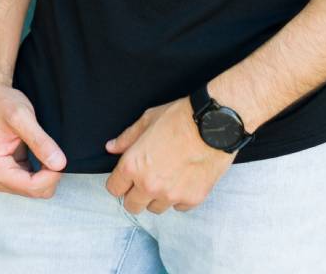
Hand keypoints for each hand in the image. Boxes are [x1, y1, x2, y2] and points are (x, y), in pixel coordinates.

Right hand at [0, 82, 66, 197]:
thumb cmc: (2, 103)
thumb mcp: (22, 117)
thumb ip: (40, 141)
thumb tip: (59, 164)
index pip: (33, 187)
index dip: (53, 174)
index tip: (60, 155)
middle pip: (36, 192)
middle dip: (50, 174)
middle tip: (53, 149)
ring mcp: (1, 178)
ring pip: (36, 189)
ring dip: (46, 173)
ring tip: (45, 148)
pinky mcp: (8, 174)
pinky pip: (33, 182)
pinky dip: (42, 171)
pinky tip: (41, 153)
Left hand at [103, 97, 233, 214]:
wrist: (214, 123)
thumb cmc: (179, 118)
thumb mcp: (147, 121)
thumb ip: (127, 138)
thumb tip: (111, 147)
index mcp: (133, 166)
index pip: (114, 189)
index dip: (119, 182)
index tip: (126, 178)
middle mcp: (149, 185)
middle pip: (132, 206)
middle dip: (135, 195)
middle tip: (144, 181)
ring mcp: (171, 195)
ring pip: (155, 208)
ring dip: (157, 198)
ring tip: (167, 178)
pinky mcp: (192, 199)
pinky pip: (179, 207)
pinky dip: (179, 197)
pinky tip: (184, 180)